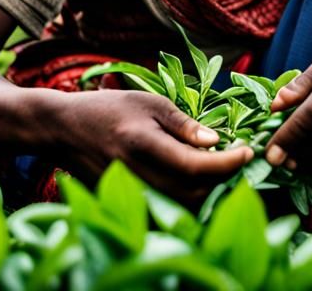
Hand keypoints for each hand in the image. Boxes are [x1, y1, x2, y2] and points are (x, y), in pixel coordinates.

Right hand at [49, 89, 253, 202]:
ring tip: (220, 169)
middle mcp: (135, 172)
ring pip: (181, 207)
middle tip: (238, 160)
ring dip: (208, 192)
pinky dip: (187, 200)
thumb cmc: (109, 109)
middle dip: (223, 180)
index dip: (228, 163)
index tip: (247, 151)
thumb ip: (183, 124)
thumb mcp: (149, 102)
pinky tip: (196, 181)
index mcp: (142, 142)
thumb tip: (217, 142)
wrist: (64, 130)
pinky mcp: (124, 203)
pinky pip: (165, 209)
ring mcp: (128, 192)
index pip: (195, 165)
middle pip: (193, 192)